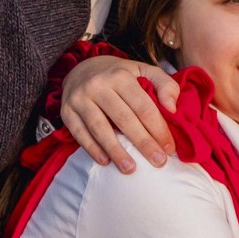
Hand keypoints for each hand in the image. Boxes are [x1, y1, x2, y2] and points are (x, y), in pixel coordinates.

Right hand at [61, 56, 177, 171]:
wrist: (80, 68)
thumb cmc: (118, 74)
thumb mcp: (143, 70)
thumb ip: (164, 84)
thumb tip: (172, 108)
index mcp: (120, 75)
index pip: (143, 106)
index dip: (158, 128)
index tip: (169, 147)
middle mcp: (98, 85)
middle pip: (124, 119)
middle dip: (143, 143)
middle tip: (158, 162)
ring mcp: (79, 99)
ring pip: (100, 129)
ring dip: (116, 151)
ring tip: (130, 169)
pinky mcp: (67, 112)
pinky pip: (80, 134)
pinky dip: (93, 149)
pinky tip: (106, 162)